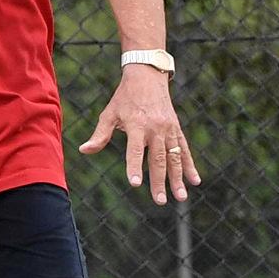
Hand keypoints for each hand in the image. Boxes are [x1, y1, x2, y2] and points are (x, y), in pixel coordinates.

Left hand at [77, 65, 200, 204]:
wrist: (147, 76)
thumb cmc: (124, 98)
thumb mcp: (109, 114)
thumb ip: (100, 135)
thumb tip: (84, 150)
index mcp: (136, 125)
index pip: (135, 151)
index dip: (134, 167)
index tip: (135, 184)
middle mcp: (154, 128)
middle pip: (157, 159)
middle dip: (159, 182)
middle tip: (160, 201)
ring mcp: (168, 129)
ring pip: (174, 157)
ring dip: (178, 178)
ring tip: (180, 197)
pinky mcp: (176, 129)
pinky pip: (184, 149)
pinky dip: (190, 165)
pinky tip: (195, 181)